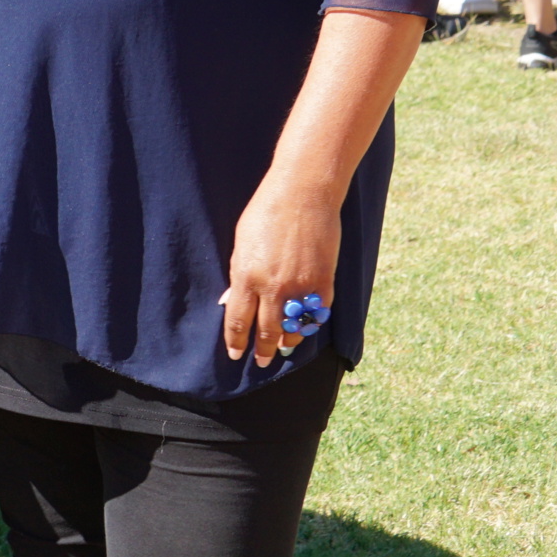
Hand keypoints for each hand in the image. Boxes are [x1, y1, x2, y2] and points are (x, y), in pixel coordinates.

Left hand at [220, 178, 342, 366]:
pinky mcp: (324, 282)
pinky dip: (310, 324)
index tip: (235, 354)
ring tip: (282, 346)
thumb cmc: (265, 214)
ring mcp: (301, 287)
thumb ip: (239, 277)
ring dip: (287, 340)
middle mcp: (273, 287)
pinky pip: (317, 315)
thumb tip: (232, 303)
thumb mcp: (241, 245)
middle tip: (260, 362)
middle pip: (266, 331)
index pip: (238, 321)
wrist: (302, 194)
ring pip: (293, 328)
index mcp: (246, 276)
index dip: (236, 342)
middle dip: (262, 350)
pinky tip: (304, 328)